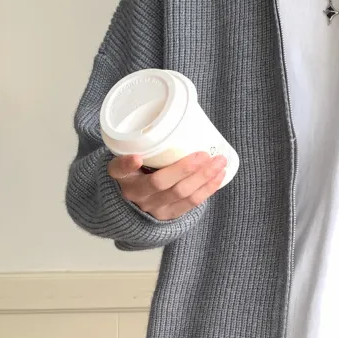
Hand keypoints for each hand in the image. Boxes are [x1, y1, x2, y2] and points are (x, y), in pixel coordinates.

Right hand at [108, 152, 226, 220]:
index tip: (136, 158)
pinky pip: (191, 203)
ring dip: (203, 177)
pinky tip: (218, 176)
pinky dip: (208, 188)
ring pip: (181, 193)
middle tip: (204, 154)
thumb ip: (145, 146)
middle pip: (160, 182)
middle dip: (185, 168)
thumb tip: (175, 123)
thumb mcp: (132, 159)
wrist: (137, 203)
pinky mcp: (169, 215)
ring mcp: (153, 208)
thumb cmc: (138, 172)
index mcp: (122, 177)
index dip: (127, 164)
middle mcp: (135, 194)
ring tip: (219, 162)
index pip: (119, 170)